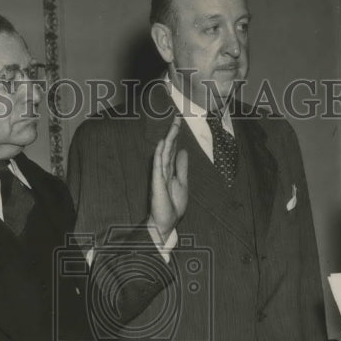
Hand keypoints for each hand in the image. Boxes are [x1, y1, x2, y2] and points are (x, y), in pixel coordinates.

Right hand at [148, 115, 188, 239]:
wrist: (166, 222)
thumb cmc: (172, 205)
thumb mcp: (182, 183)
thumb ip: (182, 167)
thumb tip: (184, 151)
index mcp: (170, 170)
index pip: (173, 150)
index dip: (176, 138)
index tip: (179, 124)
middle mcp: (164, 170)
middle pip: (169, 148)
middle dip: (173, 134)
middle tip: (177, 118)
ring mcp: (160, 175)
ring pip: (164, 153)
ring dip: (168, 139)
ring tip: (172, 126)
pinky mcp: (157, 182)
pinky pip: (158, 165)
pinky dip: (159, 154)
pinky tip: (161, 143)